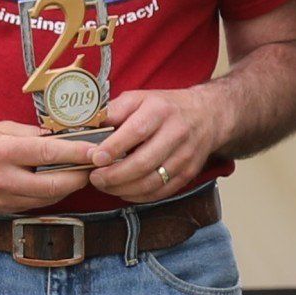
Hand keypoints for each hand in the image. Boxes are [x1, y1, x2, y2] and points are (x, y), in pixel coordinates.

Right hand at [0, 121, 104, 213]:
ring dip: (68, 186)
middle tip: (95, 165)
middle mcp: (4, 179)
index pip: (49, 153)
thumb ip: (34, 135)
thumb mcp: (2, 128)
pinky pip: (37, 205)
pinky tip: (56, 182)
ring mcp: (4, 200)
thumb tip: (67, 138)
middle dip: (80, 176)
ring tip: (79, 172)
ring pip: (50, 198)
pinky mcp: (4, 212)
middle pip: (55, 185)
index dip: (78, 153)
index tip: (100, 151)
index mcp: (3, 152)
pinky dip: (51, 194)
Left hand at [87, 87, 227, 200]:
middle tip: (95, 177)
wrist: (207, 115)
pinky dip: (139, 196)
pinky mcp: (189, 173)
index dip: (113, 148)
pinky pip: (161, 191)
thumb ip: (114, 111)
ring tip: (105, 186)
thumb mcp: (139, 98)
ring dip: (123, 188)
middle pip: (143, 162)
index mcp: (160, 111)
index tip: (94, 158)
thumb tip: (89, 126)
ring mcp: (185, 156)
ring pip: (151, 182)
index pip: (136, 131)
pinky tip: (123, 191)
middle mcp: (176, 133)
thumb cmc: (165, 107)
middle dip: (114, 175)